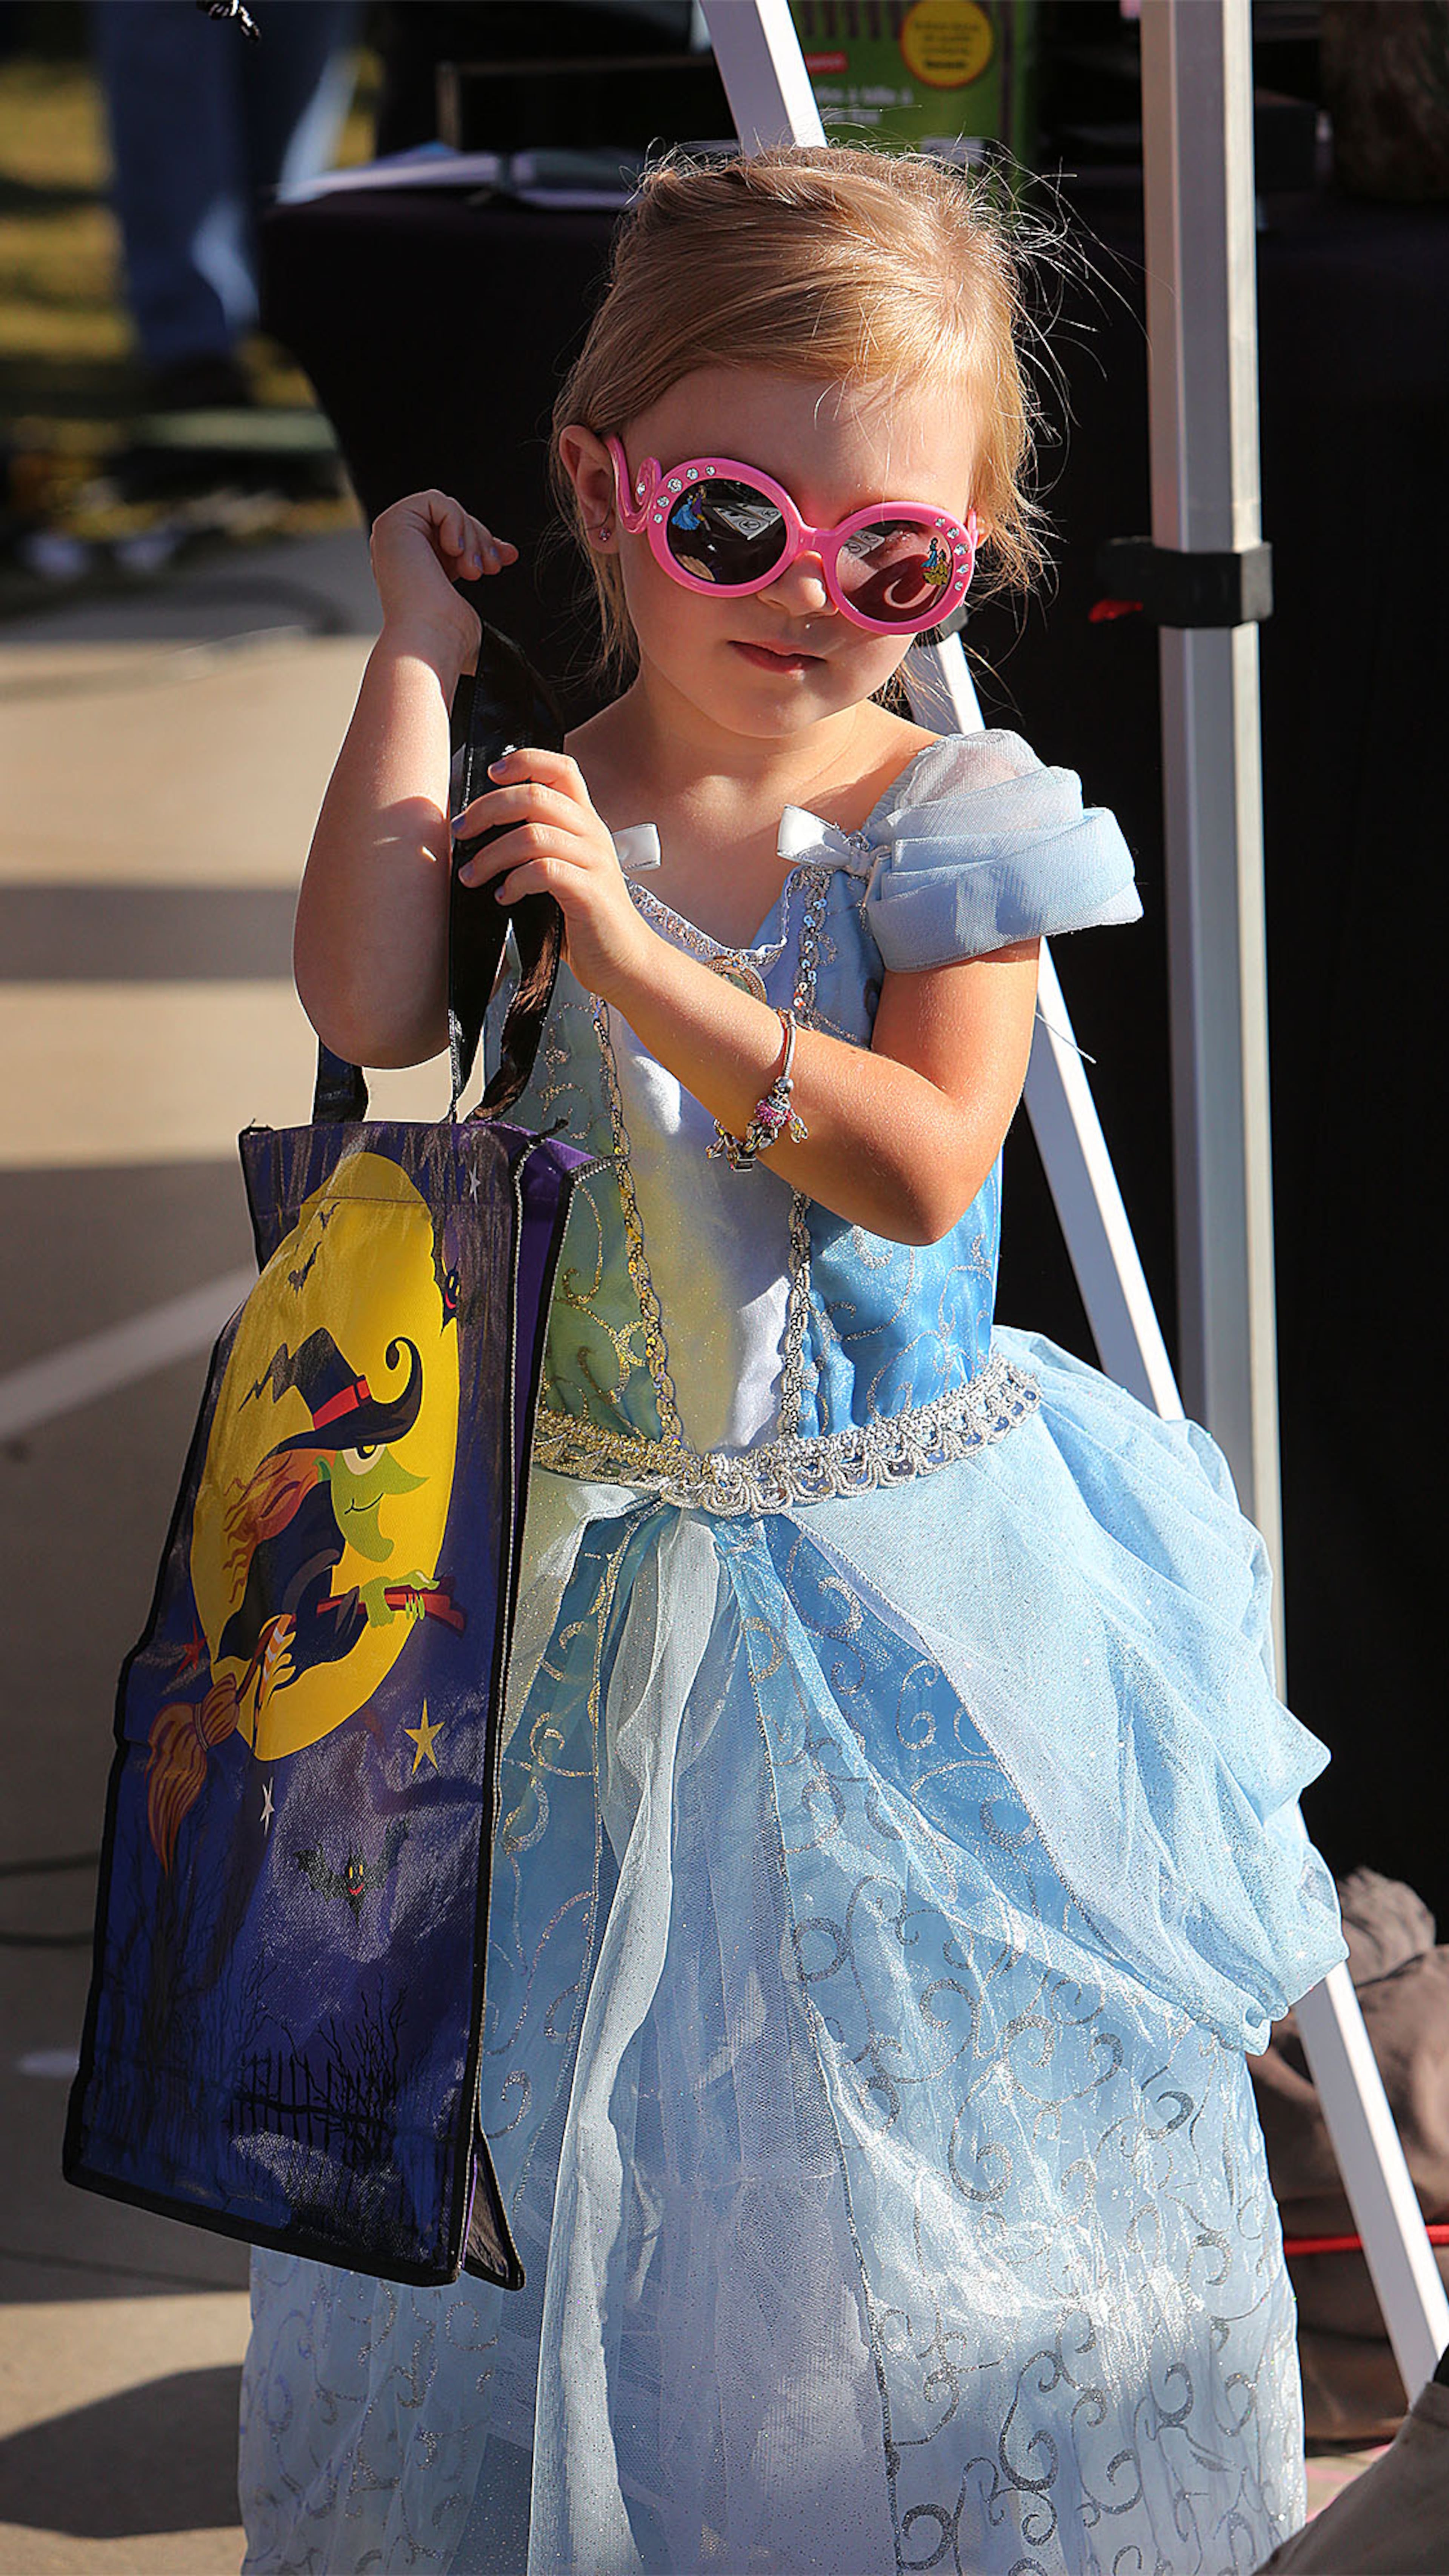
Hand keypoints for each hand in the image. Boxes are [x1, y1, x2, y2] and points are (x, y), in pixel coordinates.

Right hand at [369, 488, 517, 663]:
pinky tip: (455, 552)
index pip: (454, 536)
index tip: (508, 559)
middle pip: (452, 521)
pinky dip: (455, 522)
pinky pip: (435, 500)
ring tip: (474, 570)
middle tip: (492, 567)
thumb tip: (507, 553)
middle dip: (482, 540)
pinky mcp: (393, 522)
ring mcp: (393, 534)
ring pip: (448, 510)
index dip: (484, 542)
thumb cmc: (448, 635)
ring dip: (472, 537)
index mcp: (414, 565)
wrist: (431, 640)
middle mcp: (399, 548)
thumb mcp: (468, 598)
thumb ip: (476, 569)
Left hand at [451, 746, 656, 1001]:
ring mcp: (594, 862)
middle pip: (535, 796)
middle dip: (486, 810)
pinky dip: (514, 881)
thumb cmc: (585, 918)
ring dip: (490, 854)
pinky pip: (542, 870)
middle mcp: (592, 834)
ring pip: (532, 834)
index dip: (524, 761)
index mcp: (585, 822)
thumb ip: (536, 846)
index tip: (490, 773)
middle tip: (460, 832)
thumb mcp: (564, 870)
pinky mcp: (589, 892)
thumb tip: (480, 833)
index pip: (561, 768)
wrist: (626, 962)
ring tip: (471, 875)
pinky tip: (504, 897)